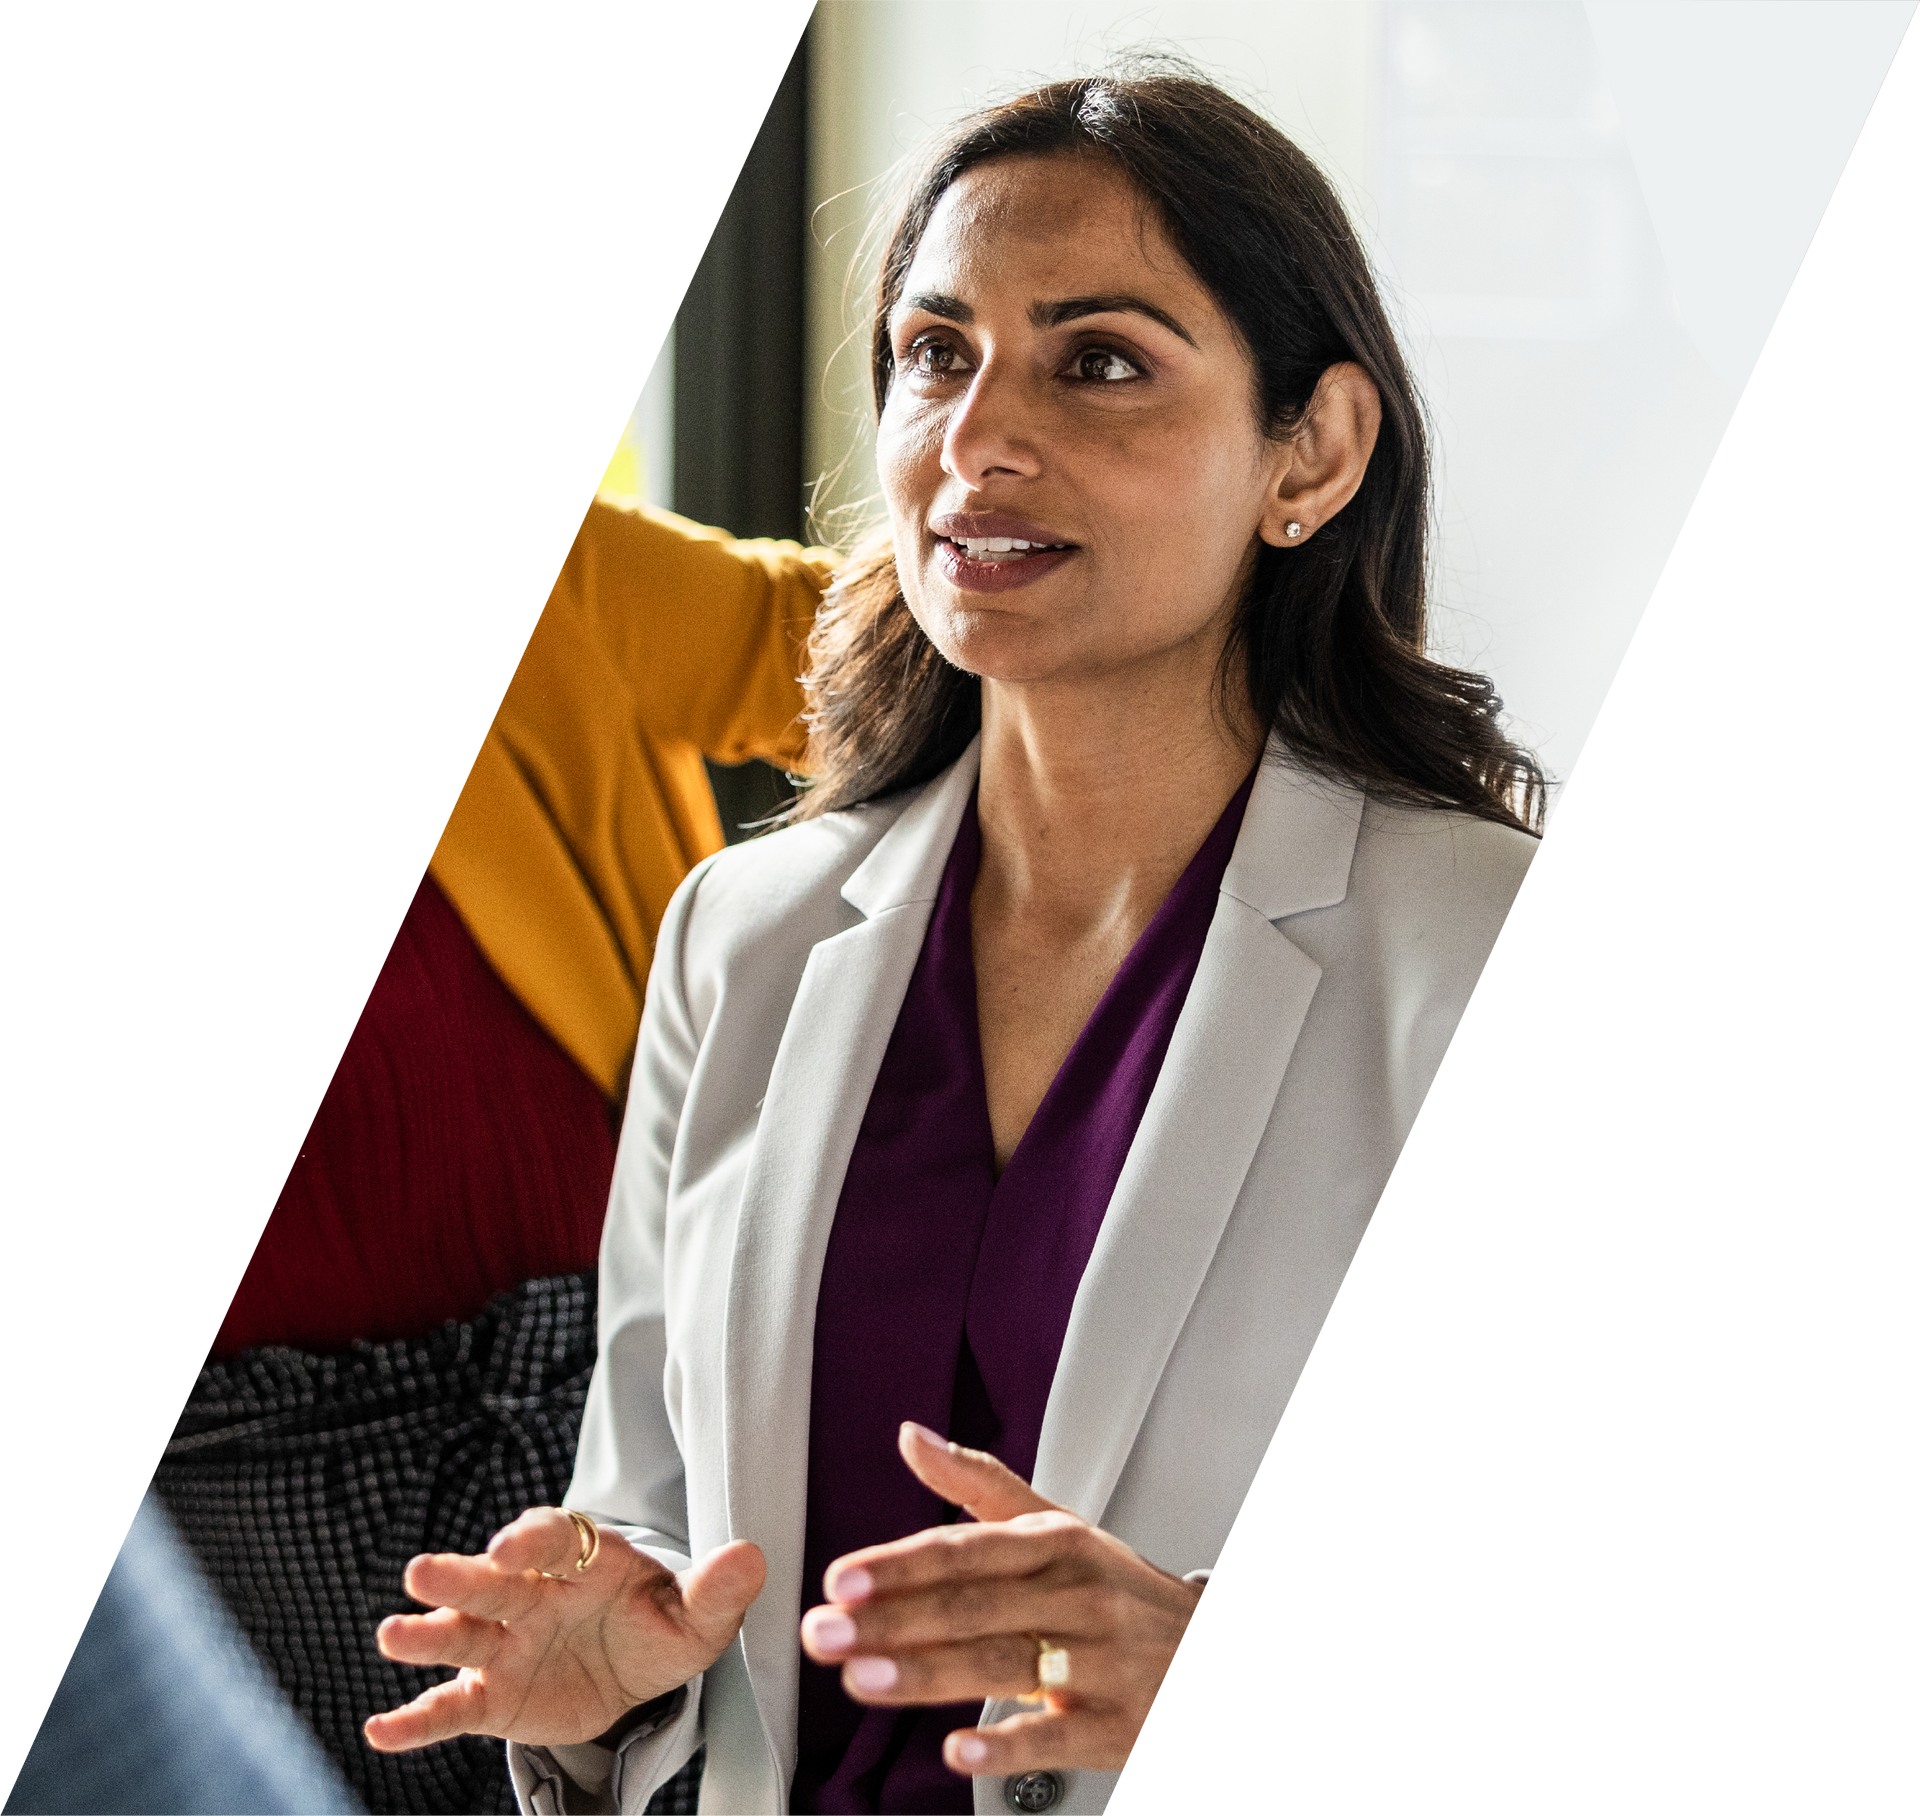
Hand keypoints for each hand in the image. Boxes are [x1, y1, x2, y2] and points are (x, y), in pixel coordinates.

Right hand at [363, 1507, 765, 1751]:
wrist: (635, 1671)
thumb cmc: (661, 1625)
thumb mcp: (698, 1615)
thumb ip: (718, 1588)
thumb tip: (752, 1555)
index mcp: (584, 1561)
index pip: (555, 1538)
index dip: (532, 1537)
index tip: (510, 1543)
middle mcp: (533, 1594)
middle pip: (492, 1580)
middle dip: (460, 1576)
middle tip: (421, 1573)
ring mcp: (507, 1645)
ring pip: (462, 1634)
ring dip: (426, 1635)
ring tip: (391, 1637)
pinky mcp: (493, 1696)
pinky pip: (451, 1706)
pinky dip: (416, 1719)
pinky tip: (380, 1731)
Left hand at [798, 1423, 1205, 1777]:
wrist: (1203, 1648)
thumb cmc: (1115, 1588)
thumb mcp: (1057, 1525)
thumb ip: (978, 1484)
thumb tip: (910, 1436)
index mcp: (1056, 1542)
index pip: (966, 1549)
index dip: (900, 1564)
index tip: (840, 1579)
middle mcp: (1077, 1595)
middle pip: (973, 1607)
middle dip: (892, 1621)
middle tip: (825, 1635)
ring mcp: (1099, 1660)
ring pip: (1004, 1664)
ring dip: (928, 1674)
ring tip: (863, 1681)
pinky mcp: (1115, 1724)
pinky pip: (1056, 1735)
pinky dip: (1006, 1744)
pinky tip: (958, 1750)